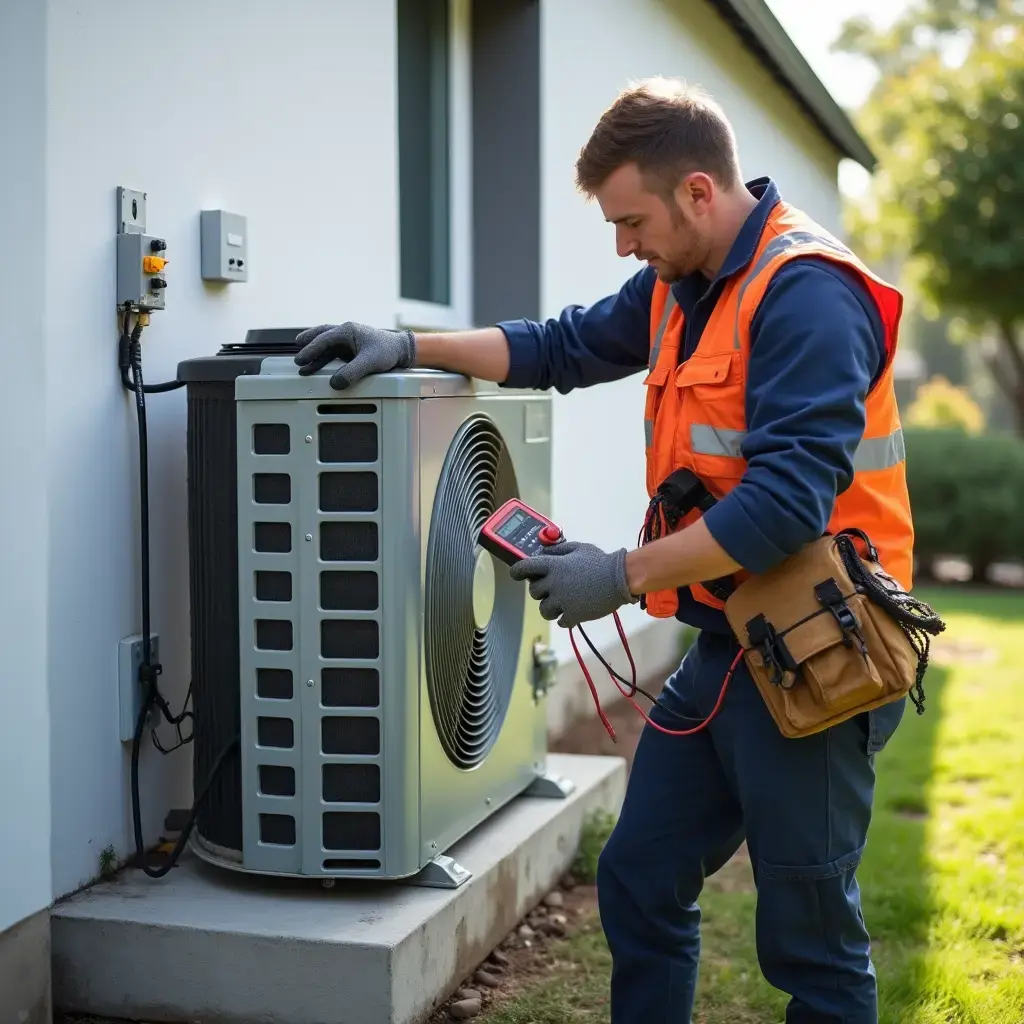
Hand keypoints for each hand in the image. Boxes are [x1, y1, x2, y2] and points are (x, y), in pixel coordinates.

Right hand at [293, 322, 415, 389]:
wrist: (402, 350)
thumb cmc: (388, 352)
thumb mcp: (370, 362)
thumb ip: (352, 373)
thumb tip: (334, 383)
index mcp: (348, 331)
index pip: (325, 339)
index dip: (311, 349)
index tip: (301, 359)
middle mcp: (346, 333)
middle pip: (322, 335)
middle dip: (308, 343)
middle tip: (297, 352)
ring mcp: (349, 340)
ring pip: (326, 344)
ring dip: (315, 353)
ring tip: (302, 363)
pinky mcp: (352, 349)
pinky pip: (333, 352)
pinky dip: (324, 358)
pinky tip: (317, 366)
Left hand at [509, 540, 636, 628]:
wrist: (620, 579)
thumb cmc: (600, 561)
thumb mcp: (578, 548)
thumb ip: (558, 550)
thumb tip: (543, 552)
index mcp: (553, 566)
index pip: (523, 568)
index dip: (517, 571)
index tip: (517, 574)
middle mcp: (553, 584)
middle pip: (533, 592)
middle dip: (540, 590)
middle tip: (552, 587)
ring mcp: (562, 601)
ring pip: (544, 610)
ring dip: (550, 606)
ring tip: (562, 602)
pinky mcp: (573, 615)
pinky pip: (560, 621)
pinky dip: (564, 617)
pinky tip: (572, 610)